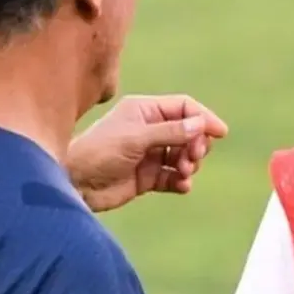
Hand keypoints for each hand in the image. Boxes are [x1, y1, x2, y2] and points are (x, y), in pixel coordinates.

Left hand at [65, 94, 228, 211]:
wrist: (74, 185)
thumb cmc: (98, 152)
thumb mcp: (136, 138)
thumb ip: (170, 131)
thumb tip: (202, 124)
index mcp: (144, 110)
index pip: (183, 107)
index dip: (203, 118)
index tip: (219, 133)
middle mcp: (148, 129)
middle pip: (188, 131)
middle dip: (196, 144)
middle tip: (193, 157)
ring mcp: (148, 154)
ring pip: (183, 155)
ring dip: (189, 164)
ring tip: (184, 172)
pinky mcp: (147, 177)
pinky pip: (173, 177)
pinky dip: (181, 181)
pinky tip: (181, 186)